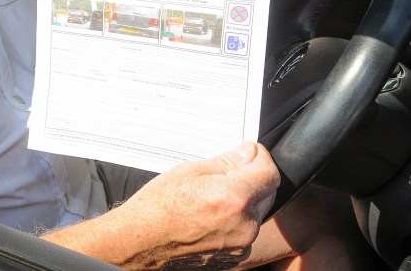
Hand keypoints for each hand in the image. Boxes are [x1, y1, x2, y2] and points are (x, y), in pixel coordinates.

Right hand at [110, 142, 278, 268]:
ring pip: (256, 212)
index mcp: (233, 198)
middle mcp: (244, 225)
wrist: (140, 243)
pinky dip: (235, 220)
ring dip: (244, 200)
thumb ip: (226, 162)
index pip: (270, 172)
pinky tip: (210, 215)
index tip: (248, 153)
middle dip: (252, 178)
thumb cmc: (156, 207)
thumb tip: (249, 152)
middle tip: (225, 172)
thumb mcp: (188, 171)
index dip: (260, 157)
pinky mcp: (235, 258)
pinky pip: (245, 230)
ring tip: (212, 196)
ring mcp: (241, 245)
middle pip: (266, 192)